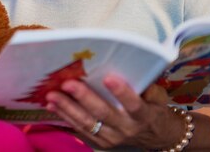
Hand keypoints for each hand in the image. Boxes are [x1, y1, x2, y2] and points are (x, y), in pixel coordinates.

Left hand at [45, 77, 185, 149]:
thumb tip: (134, 65)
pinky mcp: (100, 143)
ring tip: (51, 96)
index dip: (122, 92)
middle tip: (67, 84)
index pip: (134, 105)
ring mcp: (112, 138)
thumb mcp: (158, 97)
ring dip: (67, 109)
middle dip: (84, 98)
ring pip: (88, 124)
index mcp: (144, 115)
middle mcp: (127, 129)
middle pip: (104, 113)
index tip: (108, 77)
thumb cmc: (153, 108)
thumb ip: (148, 85)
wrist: (155, 136)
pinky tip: (51, 106)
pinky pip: (80, 130)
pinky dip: (65, 118)